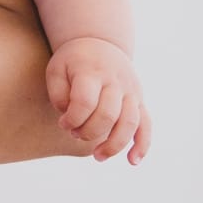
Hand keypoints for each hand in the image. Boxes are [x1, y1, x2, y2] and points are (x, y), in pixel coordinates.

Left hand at [46, 36, 150, 162]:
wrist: (100, 42)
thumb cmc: (72, 61)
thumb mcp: (56, 69)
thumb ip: (58, 94)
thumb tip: (70, 118)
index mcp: (92, 72)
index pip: (85, 102)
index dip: (72, 119)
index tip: (62, 123)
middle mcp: (115, 81)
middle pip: (107, 115)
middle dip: (88, 132)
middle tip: (75, 133)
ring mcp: (131, 91)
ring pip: (129, 123)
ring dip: (114, 144)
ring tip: (98, 157)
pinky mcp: (139, 100)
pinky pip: (146, 124)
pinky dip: (142, 144)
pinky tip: (133, 161)